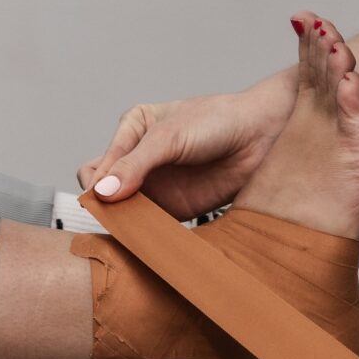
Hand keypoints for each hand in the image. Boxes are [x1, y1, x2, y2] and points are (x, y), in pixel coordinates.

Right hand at [75, 67, 297, 218]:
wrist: (261, 136)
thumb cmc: (217, 121)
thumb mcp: (169, 137)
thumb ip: (135, 165)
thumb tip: (103, 192)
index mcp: (131, 131)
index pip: (97, 166)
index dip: (97, 186)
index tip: (105, 200)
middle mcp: (140, 160)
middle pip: (104, 191)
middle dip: (105, 207)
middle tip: (115, 218)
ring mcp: (157, 186)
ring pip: (124, 212)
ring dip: (124, 224)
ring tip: (132, 229)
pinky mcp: (176, 208)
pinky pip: (150, 226)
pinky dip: (145, 235)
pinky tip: (149, 237)